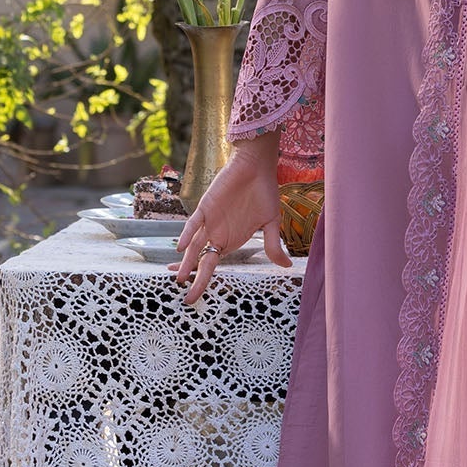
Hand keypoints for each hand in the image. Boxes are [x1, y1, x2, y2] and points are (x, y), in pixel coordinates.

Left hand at [173, 135, 291, 304]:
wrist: (255, 167)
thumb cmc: (264, 192)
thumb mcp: (271, 222)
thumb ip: (273, 245)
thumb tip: (287, 265)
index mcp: (231, 240)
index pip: (213, 265)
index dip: (203, 281)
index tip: (194, 298)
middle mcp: (218, 234)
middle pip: (201, 260)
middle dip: (193, 279)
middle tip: (186, 299)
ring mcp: (210, 221)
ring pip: (194, 246)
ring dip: (186, 261)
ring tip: (178, 277)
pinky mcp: (206, 206)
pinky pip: (194, 223)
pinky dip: (188, 234)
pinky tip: (182, 246)